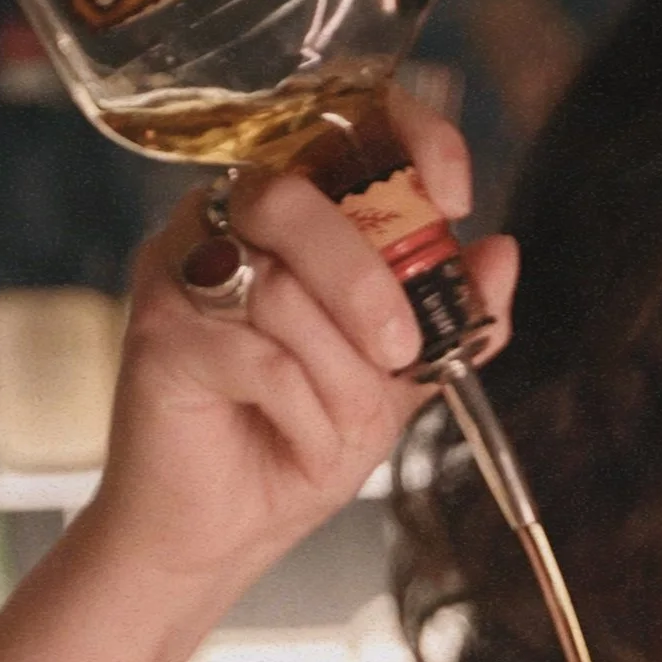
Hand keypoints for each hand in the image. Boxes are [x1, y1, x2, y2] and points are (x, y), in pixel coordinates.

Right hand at [85, 85, 520, 599]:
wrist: (218, 535)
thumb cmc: (291, 446)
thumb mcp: (393, 384)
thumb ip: (446, 320)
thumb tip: (502, 253)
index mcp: (285, 216)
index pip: (340, 126)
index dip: (407, 142)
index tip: (455, 198)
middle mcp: (223, 226)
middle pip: (294, 197)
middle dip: (365, 282)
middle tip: (399, 353)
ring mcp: (180, 275)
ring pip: (280, 288)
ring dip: (336, 378)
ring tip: (339, 428)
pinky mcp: (159, 336)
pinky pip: (255, 354)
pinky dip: (300, 412)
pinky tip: (300, 442)